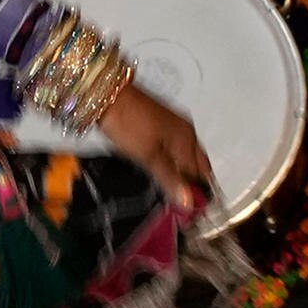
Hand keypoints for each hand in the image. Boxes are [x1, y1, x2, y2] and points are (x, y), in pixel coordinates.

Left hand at [92, 79, 218, 204]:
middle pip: (198, 166)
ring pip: (186, 158)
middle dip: (196, 186)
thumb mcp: (149, 156)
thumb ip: (169, 179)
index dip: (200, 195)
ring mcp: (172, 127)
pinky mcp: (158, 125)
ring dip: (185, 176)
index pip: (202, 175)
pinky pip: (174, 150)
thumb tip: (188, 202)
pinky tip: (165, 173)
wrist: (105, 94)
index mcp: (187, 139)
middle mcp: (184, 132)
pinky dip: (173, 164)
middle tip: (188, 207)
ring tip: (177, 196)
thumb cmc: (127, 120)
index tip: (195, 213)